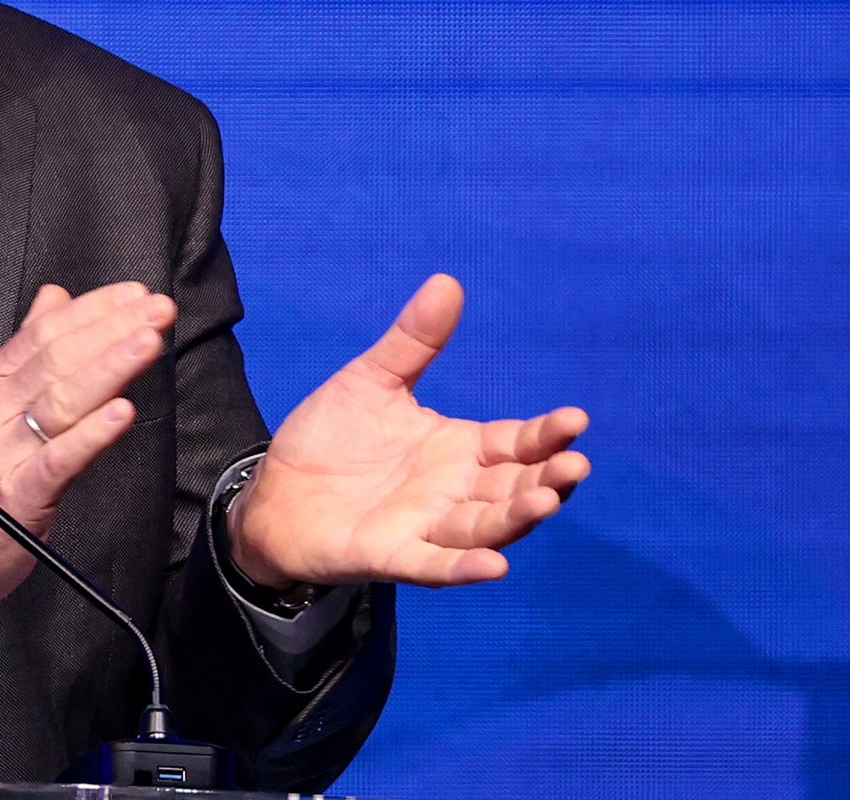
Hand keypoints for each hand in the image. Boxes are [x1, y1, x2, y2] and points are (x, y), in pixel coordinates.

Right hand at [0, 281, 173, 645]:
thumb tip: (55, 298)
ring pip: (61, 398)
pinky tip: (121, 414)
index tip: (134, 294)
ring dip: (109, 366)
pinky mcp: (18, 496)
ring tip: (147, 343)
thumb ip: (25, 351)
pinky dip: (92, 433)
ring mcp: (3, 452)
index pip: (44, 332)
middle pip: (57, 358)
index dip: (93, 309)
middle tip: (159, 309)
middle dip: (113, 328)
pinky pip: (59, 459)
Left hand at [230, 274, 589, 589]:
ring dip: (518, 518)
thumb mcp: (371, 382)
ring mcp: (425, 527)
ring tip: (546, 501)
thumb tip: (447, 281)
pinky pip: (435, 566)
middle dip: (547, 479)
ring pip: (485, 528)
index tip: (576, 420)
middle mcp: (453, 491)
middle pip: (513, 488)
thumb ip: (412, 342)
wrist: (273, 491)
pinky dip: (464, 568)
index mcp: (458, 448)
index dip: (546, 435)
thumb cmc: (331, 439)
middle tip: (575, 464)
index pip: (515, 443)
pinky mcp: (390, 556)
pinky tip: (494, 566)